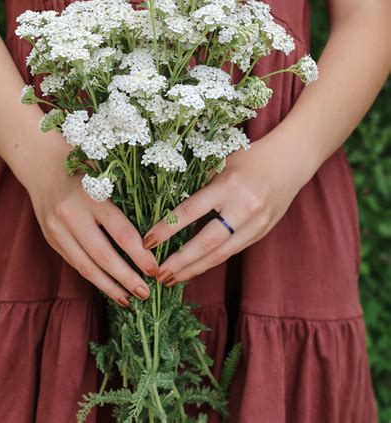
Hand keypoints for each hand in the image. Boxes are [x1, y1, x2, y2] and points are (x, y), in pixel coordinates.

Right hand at [22, 141, 158, 306]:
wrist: (40, 161)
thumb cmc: (83, 163)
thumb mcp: (105, 173)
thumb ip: (125, 196)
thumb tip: (156, 230)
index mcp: (92, 196)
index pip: (121, 233)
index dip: (140, 255)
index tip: (156, 269)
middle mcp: (72, 215)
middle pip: (103, 255)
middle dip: (126, 278)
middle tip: (146, 293)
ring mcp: (57, 229)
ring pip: (86, 266)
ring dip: (109, 286)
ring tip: (128, 300)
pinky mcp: (50, 238)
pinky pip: (75, 262)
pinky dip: (93, 277)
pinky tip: (108, 286)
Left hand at [142, 135, 306, 285]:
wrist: (288, 162)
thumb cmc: (248, 158)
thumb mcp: (220, 163)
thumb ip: (199, 185)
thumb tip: (168, 209)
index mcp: (228, 186)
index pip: (190, 212)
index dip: (167, 229)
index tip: (148, 242)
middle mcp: (243, 208)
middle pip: (206, 243)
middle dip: (180, 262)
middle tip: (158, 275)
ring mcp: (255, 224)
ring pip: (221, 254)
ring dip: (194, 269)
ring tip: (172, 279)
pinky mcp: (261, 233)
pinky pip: (232, 251)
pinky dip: (212, 261)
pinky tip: (195, 268)